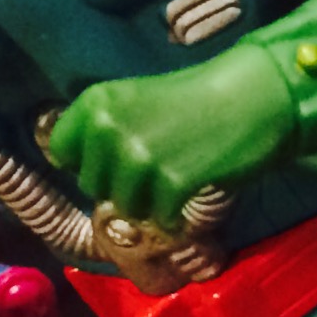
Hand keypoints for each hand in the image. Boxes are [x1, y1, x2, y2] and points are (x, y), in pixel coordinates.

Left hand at [48, 46, 293, 225]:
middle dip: (121, 185)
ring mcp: (139, 157)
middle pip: (93, 186)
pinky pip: (158, 219)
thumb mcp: (135, 100)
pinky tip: (190, 194)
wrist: (254, 97)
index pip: (62, 152)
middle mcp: (109, 128)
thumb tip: (76, 170)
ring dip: (149, 203)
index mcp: (97, 102)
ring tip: (176, 178)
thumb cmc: (196, 99)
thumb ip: (103, 129)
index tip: (113, 160)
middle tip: (157, 168)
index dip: (87, 162)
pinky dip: (174, 217)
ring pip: (124, 208)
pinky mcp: (170, 183)